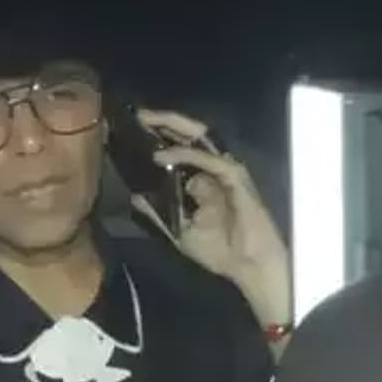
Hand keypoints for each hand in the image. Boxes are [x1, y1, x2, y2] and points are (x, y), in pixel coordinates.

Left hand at [132, 111, 290, 286]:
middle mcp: (213, 168)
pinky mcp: (236, 176)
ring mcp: (226, 169)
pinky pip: (208, 159)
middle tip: (139, 115)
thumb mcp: (179, 232)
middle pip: (189, 135)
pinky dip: (184, 154)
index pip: (180, 148)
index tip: (132, 129)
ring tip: (147, 120)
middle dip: (164, 121)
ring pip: (199, 137)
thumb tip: (136, 197)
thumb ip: (158, 214)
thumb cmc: (221, 251)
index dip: (159, 137)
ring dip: (172, 127)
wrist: (248, 267)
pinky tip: (163, 156)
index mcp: (202, 179)